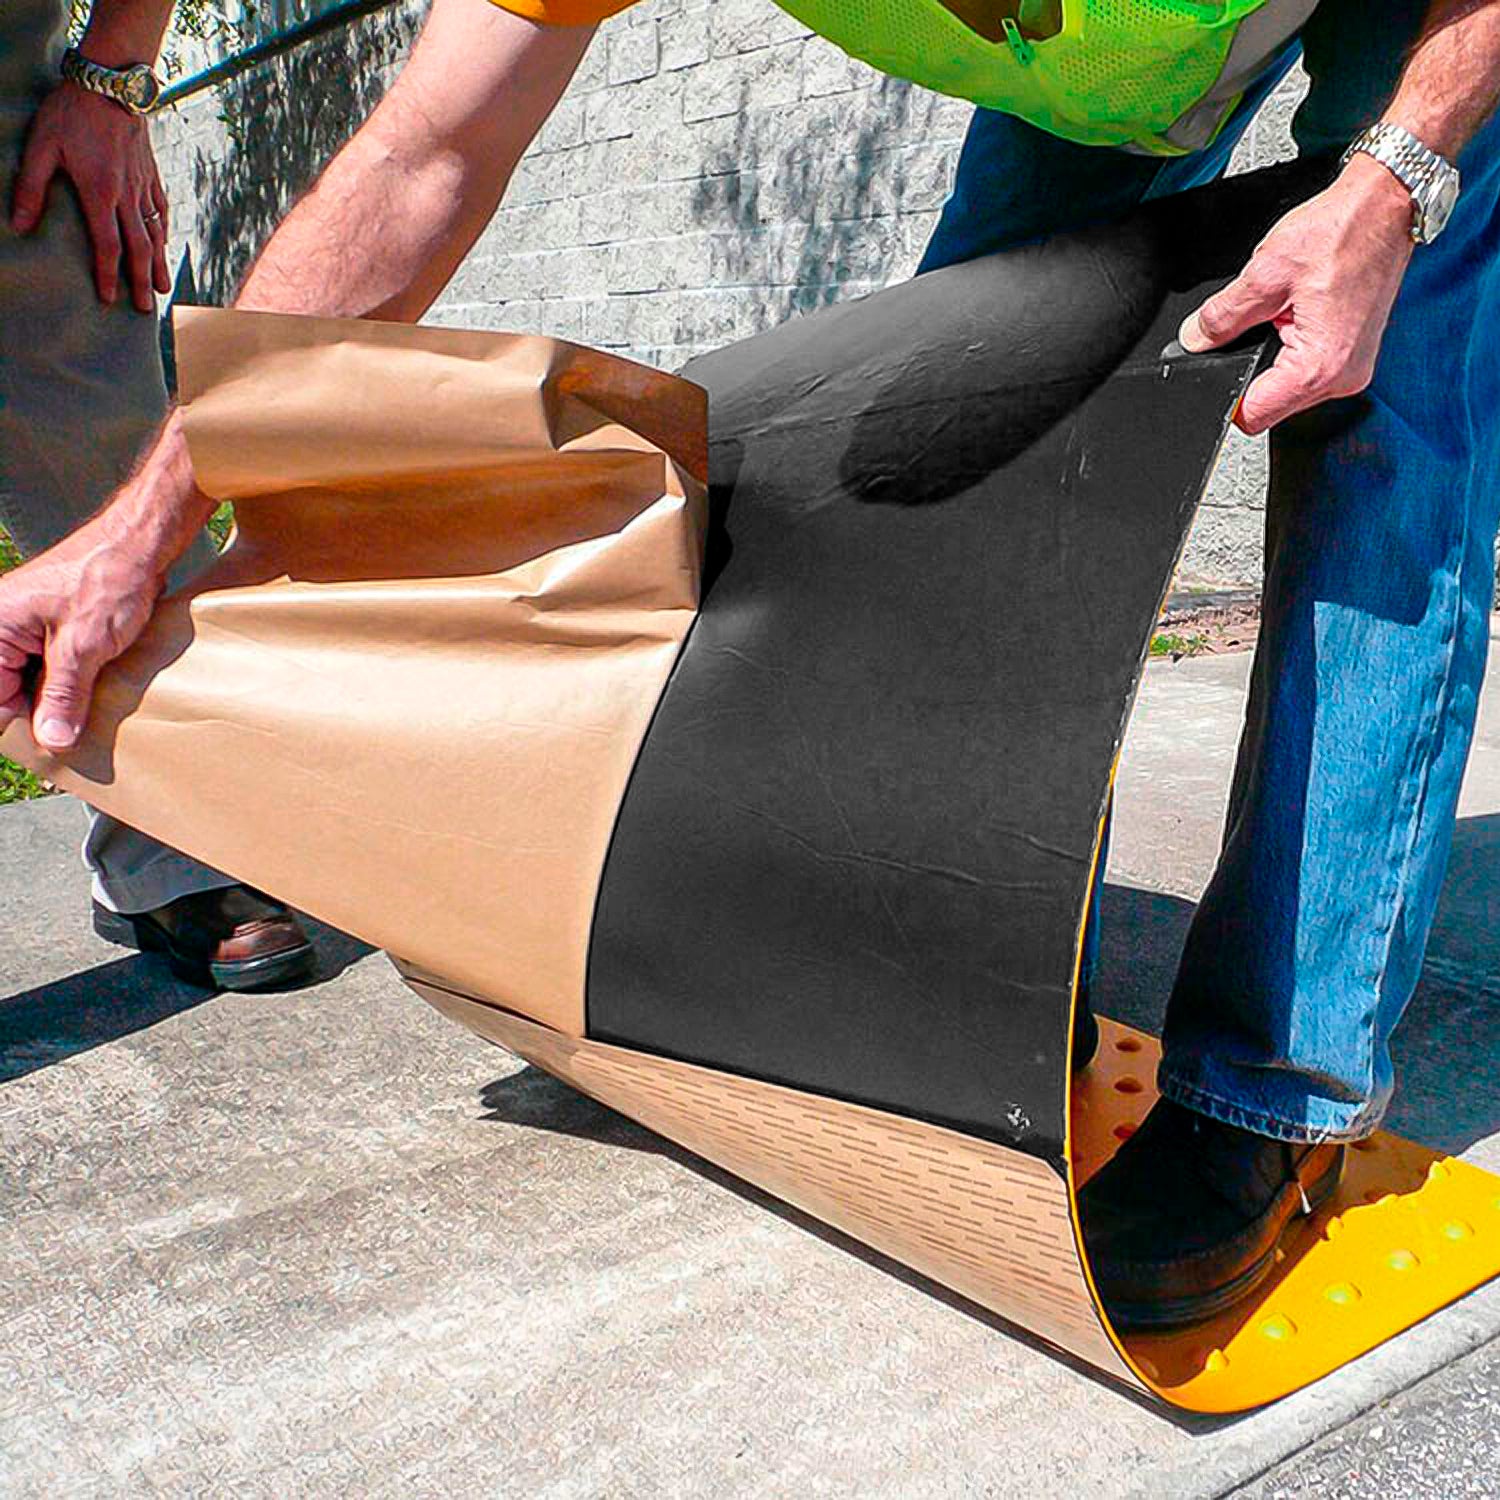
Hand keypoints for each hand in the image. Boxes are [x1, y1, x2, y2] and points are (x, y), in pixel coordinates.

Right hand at [0, 515, 164, 752]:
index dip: (23, 723)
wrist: (140, 543)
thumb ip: (63, 696)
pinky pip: (55, 666)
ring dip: (64, 696)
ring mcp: (28, 626)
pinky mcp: (54, 627)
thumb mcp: (84, 646)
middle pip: (12, 691)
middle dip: (45, 711)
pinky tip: (98, 688)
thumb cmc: (108, 579)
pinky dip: (75, 680)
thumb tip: (52, 740)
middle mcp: (2, 627)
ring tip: (93, 706)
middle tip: (80, 730)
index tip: (56, 743)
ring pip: (36, 680)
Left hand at [10, 81, 170, 312]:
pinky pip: (161, 211)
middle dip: (141, 281)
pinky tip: (165, 245)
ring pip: (156, 234)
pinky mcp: (151, 173)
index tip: (108, 299)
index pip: (109, 245)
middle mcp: (127, 196)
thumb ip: (31, 188)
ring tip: (161, 288)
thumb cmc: (71, 113)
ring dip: (159, 264)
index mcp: (101, 193)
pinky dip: (164, 233)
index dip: (108, 275)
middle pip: (140, 248)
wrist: (110, 83)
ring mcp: (143, 186)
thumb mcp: (42, 147)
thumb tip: (17, 225)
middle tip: (145, 309)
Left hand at [1178, 155, 1416, 435]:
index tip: (1218, 365)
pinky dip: (1292, 349)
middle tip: (1259, 324)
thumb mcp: (1264, 275)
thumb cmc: (1342, 232)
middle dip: (1250, 370)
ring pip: (1287, 390)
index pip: (1253, 415)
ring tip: (1283, 314)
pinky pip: (1308, 370)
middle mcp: (1342, 378)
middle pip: (1270, 405)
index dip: (1227, 394)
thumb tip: (1195, 339)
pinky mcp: (1354, 357)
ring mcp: (1352, 370)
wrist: (1384, 207)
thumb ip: (1221, 317)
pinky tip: (1298, 316)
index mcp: (1319, 367)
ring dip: (1272, 357)